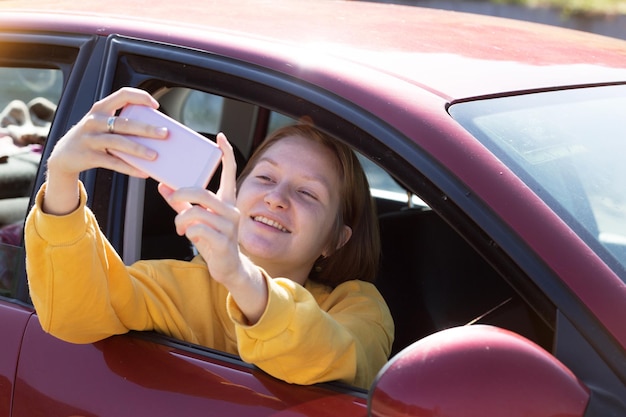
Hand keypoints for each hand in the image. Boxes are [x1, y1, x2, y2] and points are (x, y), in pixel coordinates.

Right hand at [43, 88, 167, 214]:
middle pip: (124, 123)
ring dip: (138, 149)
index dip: (140, 97)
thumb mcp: (102, 125)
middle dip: (146, 128)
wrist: (64, 156)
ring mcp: (90, 139)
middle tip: (165, 133)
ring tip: (155, 155)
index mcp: (100, 109)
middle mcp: (94, 121)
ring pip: (118, 143)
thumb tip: (155, 132)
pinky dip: (129, 168)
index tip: (156, 105)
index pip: (122, 95)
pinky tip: (143, 172)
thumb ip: (122, 123)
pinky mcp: (89, 156)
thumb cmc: (92, 138)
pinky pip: (112, 163)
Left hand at [159, 133, 267, 323]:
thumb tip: (162, 187)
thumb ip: (182, 204)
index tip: (220, 138)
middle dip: (180, 194)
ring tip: (180, 228)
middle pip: (202, 192)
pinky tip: (189, 236)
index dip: (226, 154)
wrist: (228, 268)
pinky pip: (198, 229)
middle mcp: (231, 210)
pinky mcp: (224, 241)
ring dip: (181, 220)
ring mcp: (229, 226)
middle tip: (172, 200)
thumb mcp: (197, 220)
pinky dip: (187, 231)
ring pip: (196, 212)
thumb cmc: (213, 241)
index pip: (230, 173)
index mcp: (227, 201)